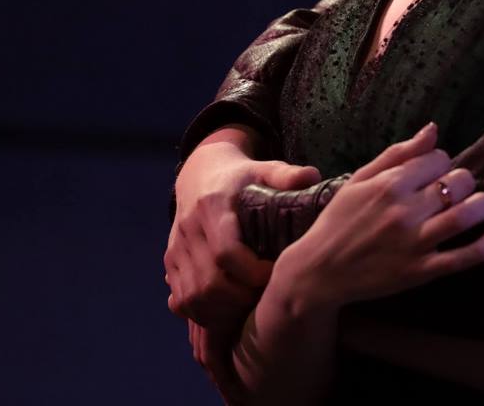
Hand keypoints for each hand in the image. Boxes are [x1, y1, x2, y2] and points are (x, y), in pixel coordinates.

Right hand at [165, 128, 320, 325]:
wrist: (199, 175)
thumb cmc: (240, 177)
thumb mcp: (264, 169)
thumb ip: (286, 175)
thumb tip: (312, 177)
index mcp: (212, 207)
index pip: (226, 252)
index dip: (253, 272)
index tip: (276, 274)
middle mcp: (189, 230)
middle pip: (209, 282)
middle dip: (241, 299)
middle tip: (266, 298)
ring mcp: (177, 249)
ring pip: (193, 297)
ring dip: (223, 313)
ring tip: (250, 309)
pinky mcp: (170, 263)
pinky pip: (182, 300)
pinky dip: (205, 314)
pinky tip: (229, 312)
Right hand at [270, 123, 483, 312]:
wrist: (320, 271)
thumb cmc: (339, 220)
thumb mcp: (360, 179)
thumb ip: (398, 153)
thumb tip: (433, 129)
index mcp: (390, 184)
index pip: (439, 159)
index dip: (441, 163)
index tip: (436, 172)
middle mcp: (405, 210)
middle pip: (458, 183)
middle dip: (464, 181)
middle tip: (459, 189)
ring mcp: (415, 242)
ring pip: (467, 215)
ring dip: (483, 206)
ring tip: (481, 205)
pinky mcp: (422, 271)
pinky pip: (465, 258)